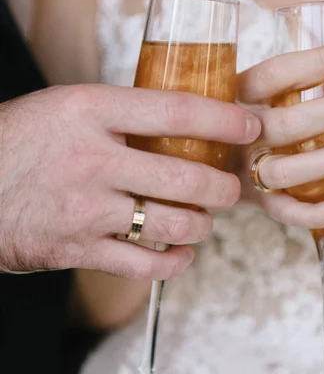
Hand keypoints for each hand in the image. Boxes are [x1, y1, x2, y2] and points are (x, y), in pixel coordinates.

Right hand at [0, 84, 260, 277]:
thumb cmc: (18, 142)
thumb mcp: (63, 108)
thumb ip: (117, 114)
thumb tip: (177, 122)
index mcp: (88, 110)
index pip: (174, 111)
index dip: (222, 119)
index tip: (249, 126)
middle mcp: (91, 158)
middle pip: (185, 177)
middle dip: (223, 187)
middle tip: (231, 189)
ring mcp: (85, 208)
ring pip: (172, 225)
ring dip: (202, 226)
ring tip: (204, 221)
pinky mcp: (76, 249)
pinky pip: (144, 265)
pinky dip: (173, 263)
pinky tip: (179, 254)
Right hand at [238, 43, 323, 228]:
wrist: (201, 158)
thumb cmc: (243, 115)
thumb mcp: (254, 88)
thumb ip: (291, 78)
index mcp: (237, 96)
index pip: (277, 74)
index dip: (322, 61)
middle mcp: (237, 134)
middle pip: (288, 123)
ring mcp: (246, 171)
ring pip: (287, 170)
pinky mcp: (257, 202)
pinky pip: (288, 212)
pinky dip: (323, 210)